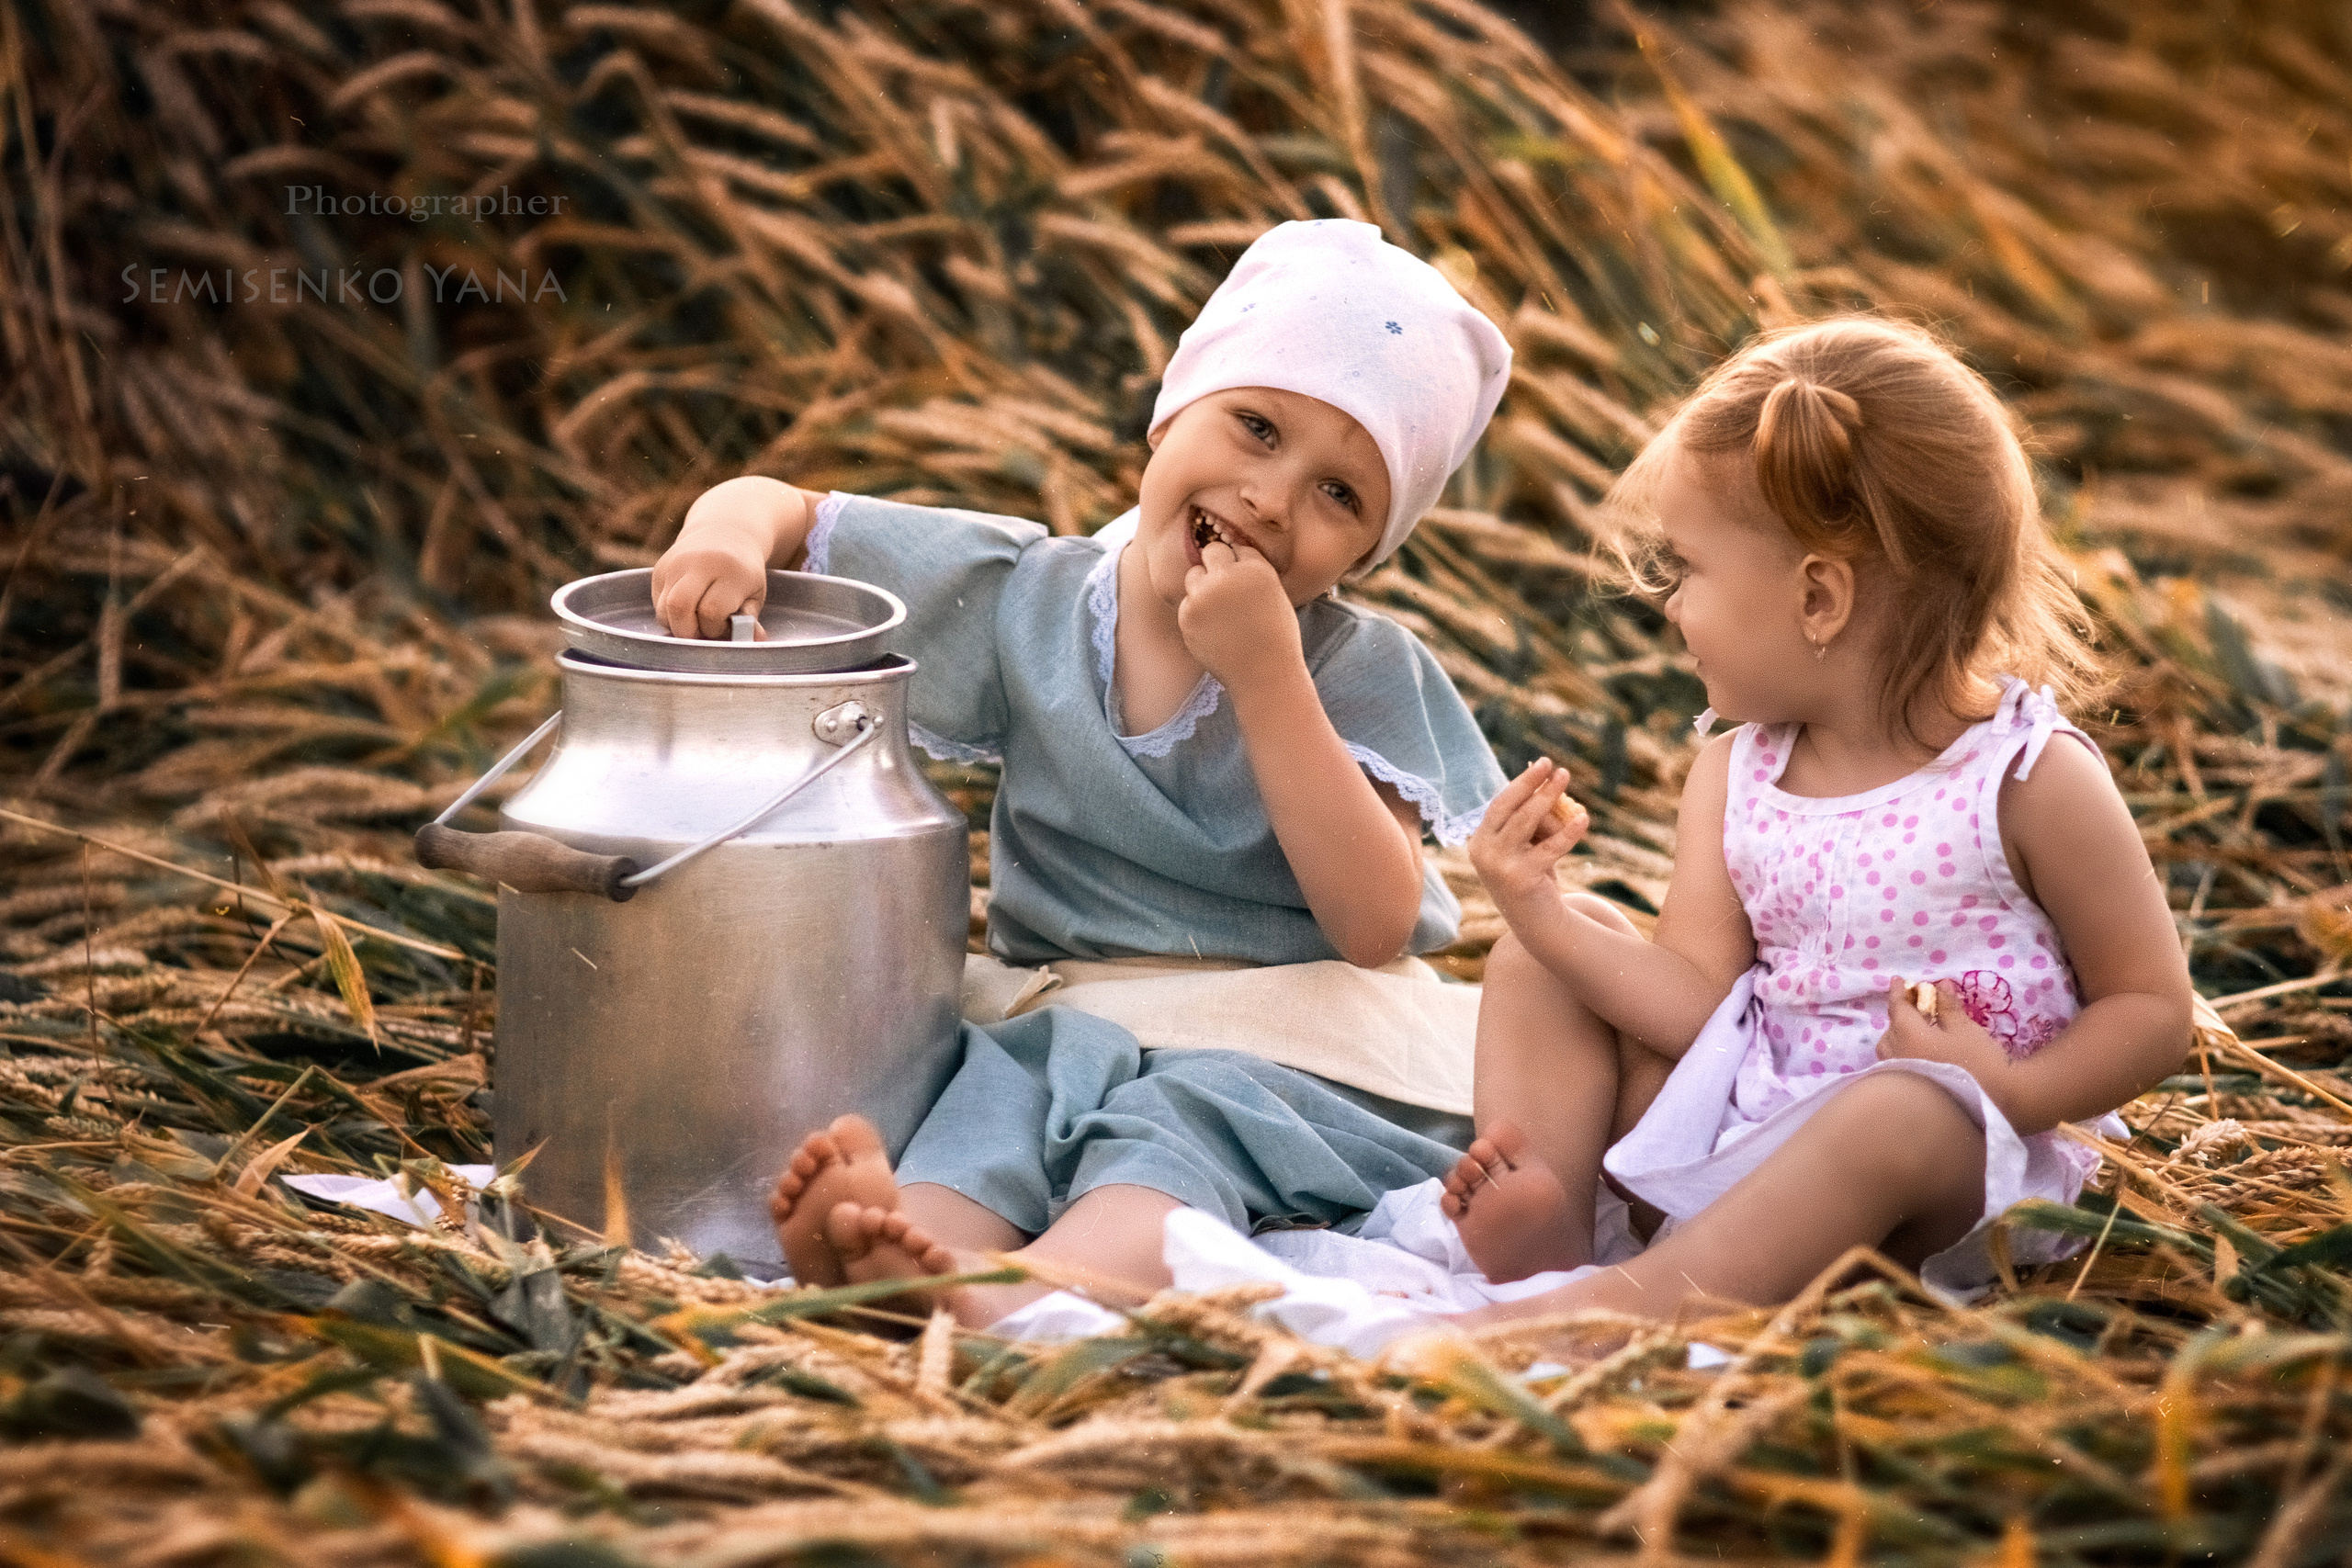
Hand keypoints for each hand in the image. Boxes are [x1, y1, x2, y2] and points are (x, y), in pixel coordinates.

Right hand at [651, 534, 769, 639]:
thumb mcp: (755, 593)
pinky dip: (670, 615)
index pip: (712, 611)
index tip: (725, 624)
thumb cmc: (742, 573)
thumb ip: (751, 619)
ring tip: (696, 620)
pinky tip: (687, 608)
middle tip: (702, 633)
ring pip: (663, 610)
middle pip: (679, 607)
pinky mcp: (659, 568)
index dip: (716, 628)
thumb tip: (757, 639)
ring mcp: (674, 564)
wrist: (723, 533)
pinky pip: (658, 604)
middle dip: (688, 633)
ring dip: (678, 626)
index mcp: (729, 570)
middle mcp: (698, 563)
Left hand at [1176, 535, 1302, 689]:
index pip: (1239, 549)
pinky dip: (1196, 614)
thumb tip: (1224, 558)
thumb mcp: (1275, 595)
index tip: (1246, 585)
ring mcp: (1204, 596)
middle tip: (1227, 592)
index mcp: (1257, 569)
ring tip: (1223, 615)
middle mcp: (1228, 577)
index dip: (1241, 566)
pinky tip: (1215, 631)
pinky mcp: (1187, 615)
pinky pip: (1187, 603)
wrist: (1265, 676)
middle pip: (1211, 552)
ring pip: (1194, 575)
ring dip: (1203, 588)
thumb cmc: (1275, 638)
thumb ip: (1251, 573)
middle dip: (1217, 566)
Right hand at [1468, 758, 1589, 929]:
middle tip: (1558, 768)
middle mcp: (1483, 852)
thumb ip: (1532, 822)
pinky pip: (1549, 848)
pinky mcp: (1520, 879)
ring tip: (1566, 780)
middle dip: (1534, 785)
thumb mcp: (1528, 847)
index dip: (1522, 783)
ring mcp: (1499, 866)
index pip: (1500, 804)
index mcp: (1480, 841)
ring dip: (1548, 798)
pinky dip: (1568, 833)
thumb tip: (1550, 786)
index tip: (1543, 764)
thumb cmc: (1534, 878)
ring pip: (1526, 822)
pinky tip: (1583, 819)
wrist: (1538, 923)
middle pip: (1511, 809)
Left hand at [1875, 977, 2010, 1083]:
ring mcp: (1900, 1077)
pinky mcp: (1907, 1093)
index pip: (1897, 1009)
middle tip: (1917, 1009)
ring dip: (1899, 1038)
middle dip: (1900, 1018)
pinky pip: (1896, 1067)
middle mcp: (1896, 1056)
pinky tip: (1919, 1056)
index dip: (1898, 993)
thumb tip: (1940, 985)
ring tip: (1918, 1032)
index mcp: (1908, 1036)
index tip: (1898, 981)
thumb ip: (1948, 1007)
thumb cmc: (1979, 1063)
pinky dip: (1903, 1055)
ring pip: (1890, 1051)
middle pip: (1891, 1031)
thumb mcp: (1965, 1029)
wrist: (1991, 1106)